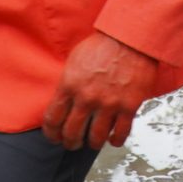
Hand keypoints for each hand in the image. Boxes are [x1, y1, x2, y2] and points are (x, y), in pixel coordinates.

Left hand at [41, 30, 159, 149]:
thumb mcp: (75, 60)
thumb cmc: (104, 44)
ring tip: (93, 142)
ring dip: (92, 144)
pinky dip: (115, 140)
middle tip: (72, 143)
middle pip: (71, 133)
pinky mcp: (128, 107)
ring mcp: (108, 104)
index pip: (53, 119)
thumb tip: (63, 99)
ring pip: (95, 138)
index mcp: (70, 85)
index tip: (54, 136)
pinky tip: (113, 140)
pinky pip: (120, 133)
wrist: (130, 37)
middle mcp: (87, 98)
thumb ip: (68, 82)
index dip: (51, 133)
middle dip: (70, 142)